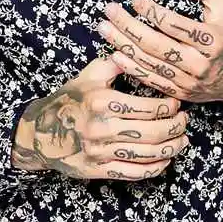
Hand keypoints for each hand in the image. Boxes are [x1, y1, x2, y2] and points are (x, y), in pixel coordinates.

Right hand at [11, 55, 189, 180]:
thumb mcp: (89, 75)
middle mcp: (101, 128)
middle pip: (154, 132)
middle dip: (176, 127)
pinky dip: (155, 168)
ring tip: (182, 141)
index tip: (176, 103)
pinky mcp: (98, 170)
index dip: (170, 106)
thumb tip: (141, 48)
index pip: (150, 107)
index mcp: (102, 101)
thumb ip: (116, 62)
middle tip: (184, 121)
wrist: (38, 132)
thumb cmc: (69, 100)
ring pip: (148, 155)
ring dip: (171, 149)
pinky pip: (134, 173)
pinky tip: (164, 159)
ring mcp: (99, 152)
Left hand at [95, 0, 222, 105]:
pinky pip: (152, 81)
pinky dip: (131, 68)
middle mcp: (200, 63)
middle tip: (109, 11)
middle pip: (156, 44)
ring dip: (122, 45)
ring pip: (150, 63)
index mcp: (212, 39)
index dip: (150, 10)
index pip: (173, 24)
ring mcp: (189, 81)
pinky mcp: (181, 93)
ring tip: (104, 29)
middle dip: (128, 26)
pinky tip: (115, 55)